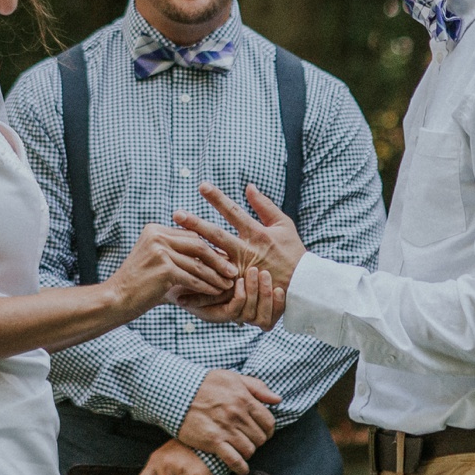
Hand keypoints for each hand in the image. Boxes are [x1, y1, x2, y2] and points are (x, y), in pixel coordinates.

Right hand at [108, 222, 237, 315]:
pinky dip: (206, 286)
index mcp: (156, 229)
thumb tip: (210, 253)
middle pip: (198, 244)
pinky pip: (193, 277)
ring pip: (198, 263)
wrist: (117, 298)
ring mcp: (159, 250)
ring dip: (215, 275)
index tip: (226, 258)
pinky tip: (216, 292)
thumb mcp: (158, 261)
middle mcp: (157, 235)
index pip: (191, 235)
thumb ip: (178, 253)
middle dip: (218, 259)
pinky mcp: (163, 268)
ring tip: (228, 284)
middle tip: (233, 270)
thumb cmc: (140, 284)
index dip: (211, 247)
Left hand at [173, 183, 306, 317]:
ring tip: (171, 250)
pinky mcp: (240, 289)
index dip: (217, 198)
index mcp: (257, 233)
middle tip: (176, 214)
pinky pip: (216, 288)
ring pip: (213, 261)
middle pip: (217, 235)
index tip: (201, 185)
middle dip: (196, 224)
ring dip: (192, 256)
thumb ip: (265, 205)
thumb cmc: (293, 251)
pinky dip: (198, 287)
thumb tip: (248, 186)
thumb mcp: (284, 224)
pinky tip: (180, 284)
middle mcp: (247, 251)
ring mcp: (242, 271)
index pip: (233, 212)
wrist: (303, 285)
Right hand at [175, 369, 281, 472]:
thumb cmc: (204, 383)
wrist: (176, 392)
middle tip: (249, 441)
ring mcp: (226, 429)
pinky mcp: (213, 441)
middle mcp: (237, 414)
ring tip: (241, 451)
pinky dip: (241, 467)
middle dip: (257, 441)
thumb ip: (257, 387)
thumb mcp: (232, 377)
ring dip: (248, 453)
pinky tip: (241, 469)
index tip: (263, 433)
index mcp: (244, 398)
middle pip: (260, 438)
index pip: (269, 422)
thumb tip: (277, 399)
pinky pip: (234, 460)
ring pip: (249, 450)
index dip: (268, 430)